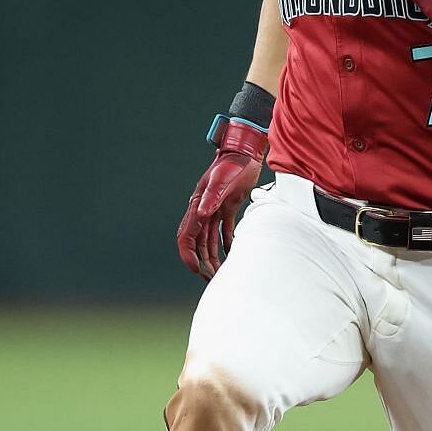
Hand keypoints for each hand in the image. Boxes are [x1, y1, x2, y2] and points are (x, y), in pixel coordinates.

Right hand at [176, 119, 267, 279]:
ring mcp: (215, 209)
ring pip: (210, 240)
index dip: (188, 254)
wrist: (245, 151)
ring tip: (221, 273)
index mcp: (197, 206)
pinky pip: (224, 231)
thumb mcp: (221, 180)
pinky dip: (227, 244)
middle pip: (197, 243)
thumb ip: (212, 197)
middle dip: (202, 262)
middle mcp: (203, 210)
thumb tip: (201, 216)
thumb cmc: (232, 164)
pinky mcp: (228, 208)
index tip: (196, 270)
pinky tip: (234, 254)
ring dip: (213, 257)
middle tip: (212, 279)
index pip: (186, 236)